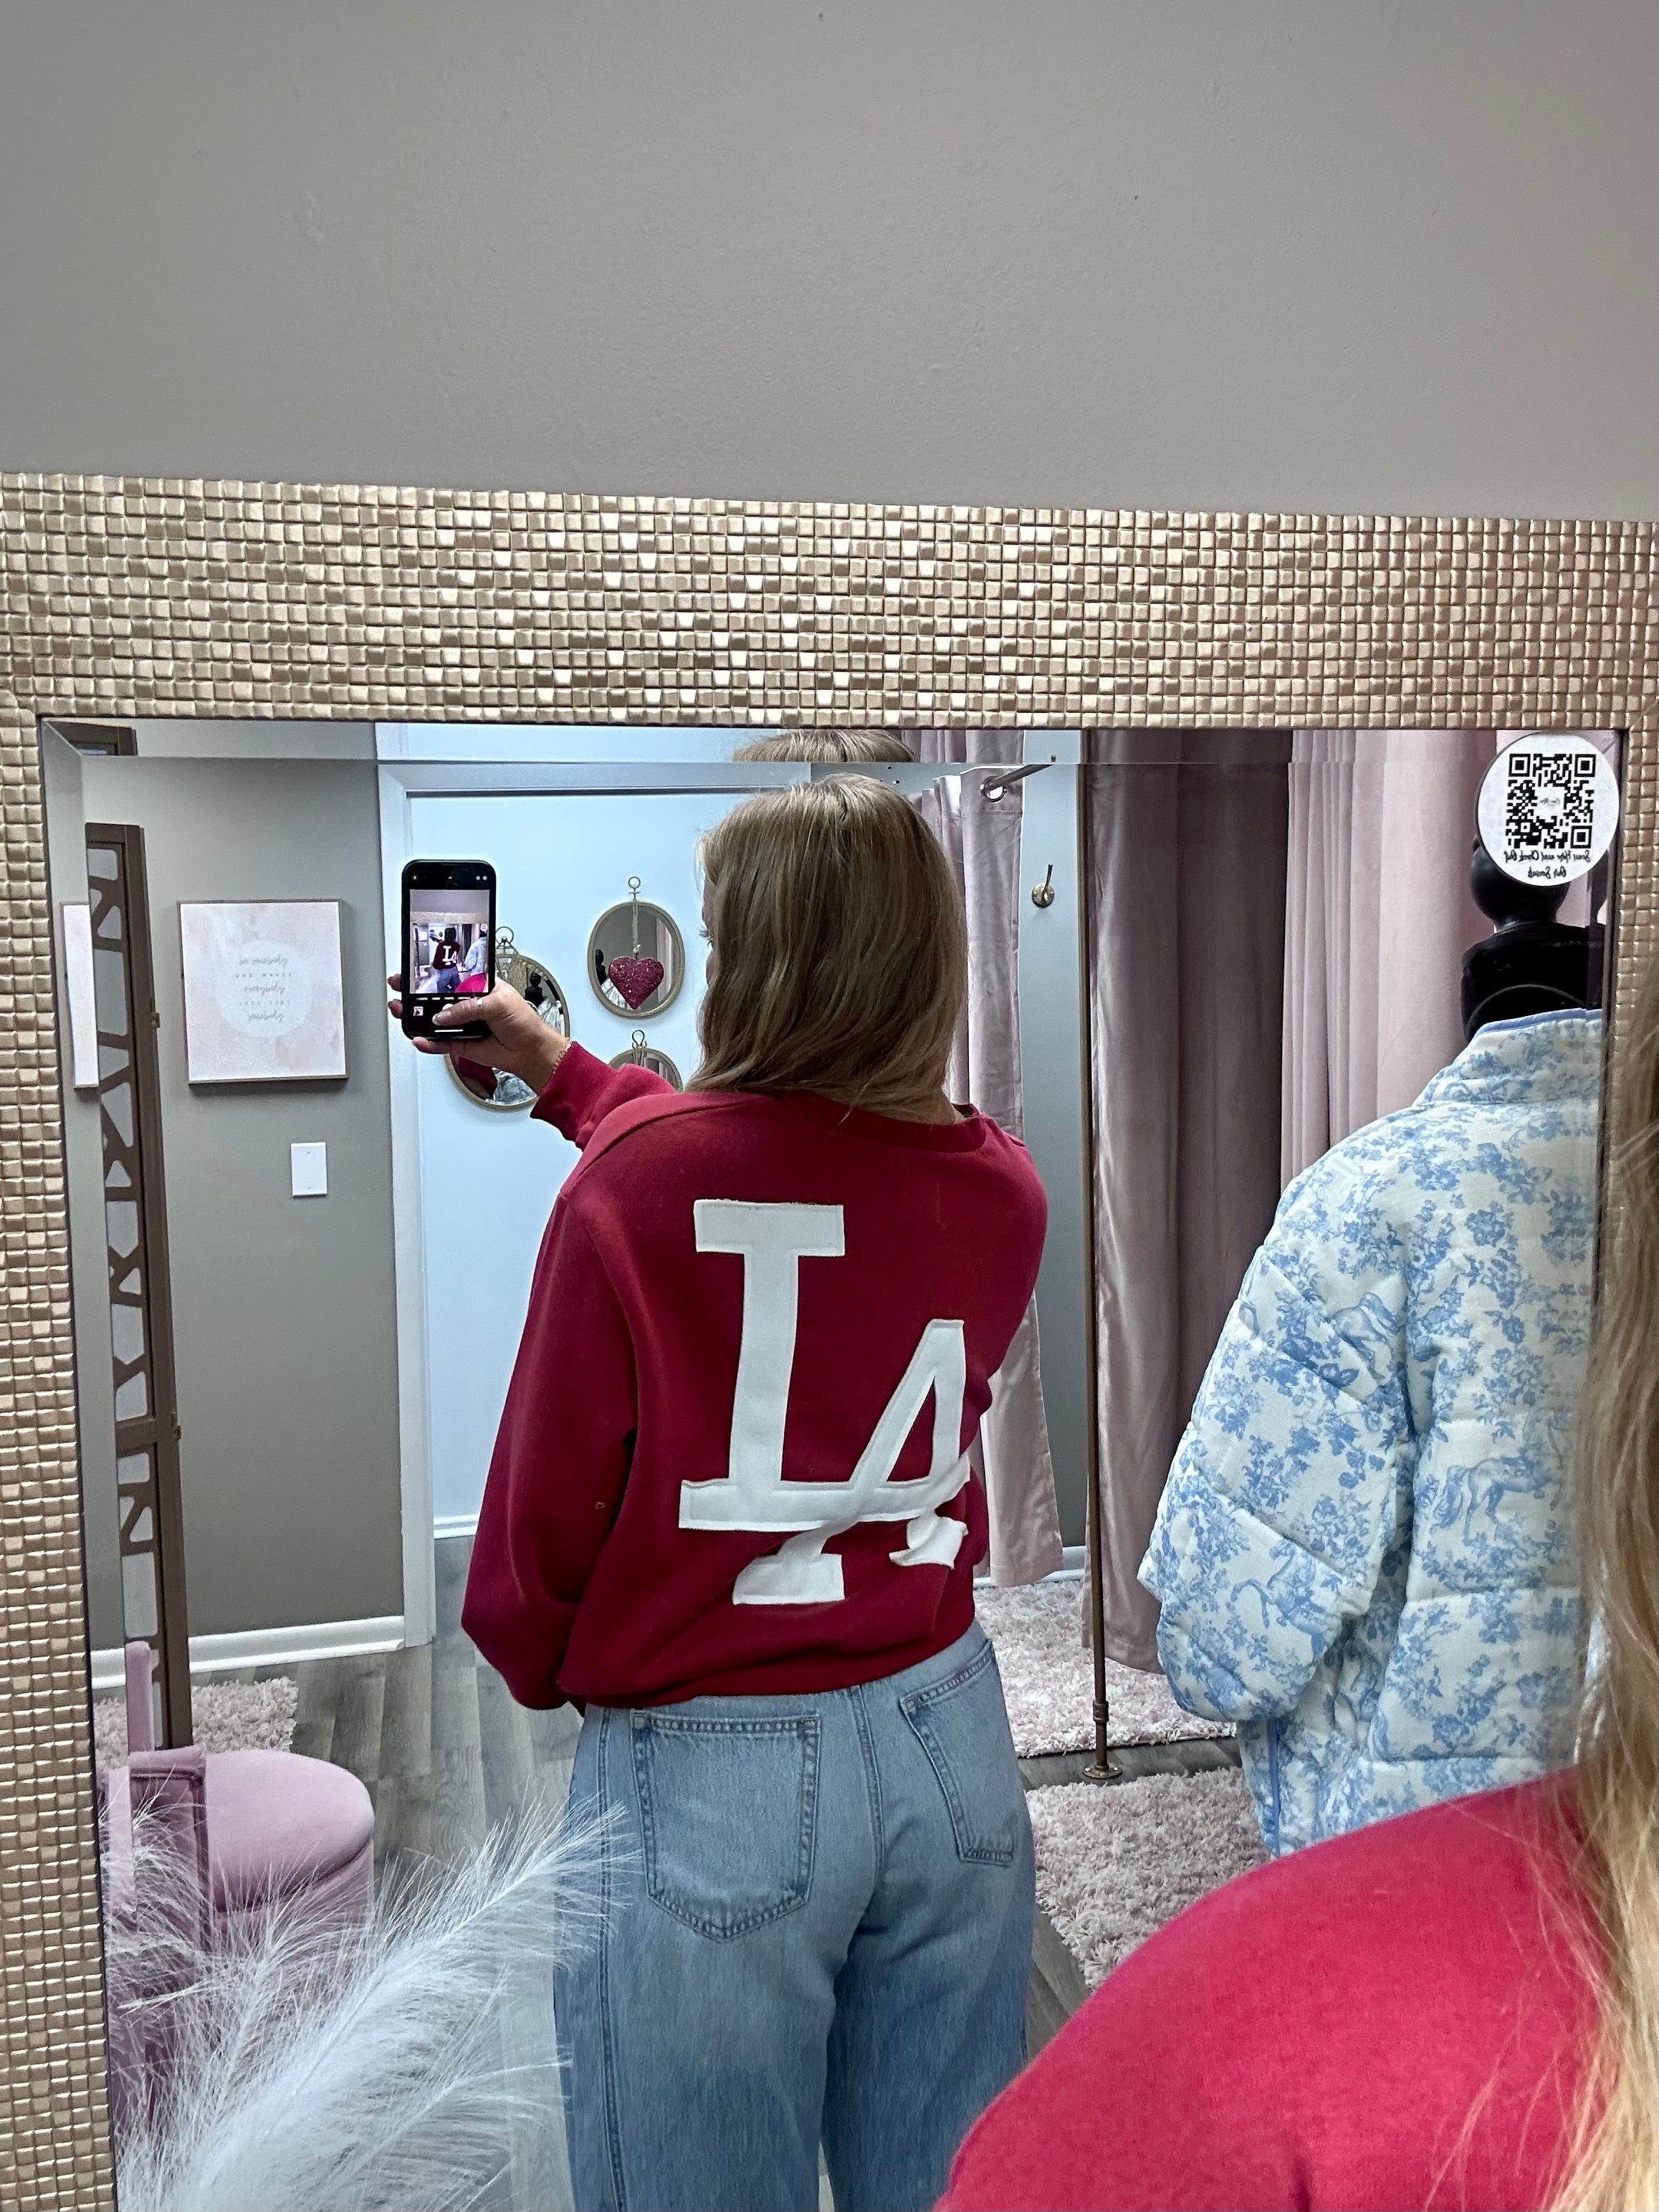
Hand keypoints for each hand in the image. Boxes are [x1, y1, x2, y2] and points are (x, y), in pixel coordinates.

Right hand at [386, 974, 570, 1097]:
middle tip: (399, 989)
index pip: (448, 977)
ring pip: (432, 1021)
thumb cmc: (523, 1021)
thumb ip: (468, 1007)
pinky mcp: (459, 1044)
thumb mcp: (498, 1003)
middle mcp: (465, 1004)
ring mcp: (460, 1024)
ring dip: (415, 1017)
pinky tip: (419, 1038)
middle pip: (433, 998)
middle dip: (414, 994)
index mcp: (475, 986)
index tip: (412, 970)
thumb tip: (444, 1014)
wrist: (530, 1050)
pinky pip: (438, 1043)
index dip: (430, 974)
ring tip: (402, 1011)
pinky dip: (427, 1042)